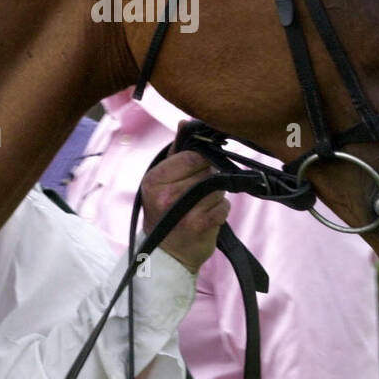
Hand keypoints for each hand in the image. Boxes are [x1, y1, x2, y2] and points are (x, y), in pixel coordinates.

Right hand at [139, 149, 229, 273]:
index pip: (191, 156)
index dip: (201, 161)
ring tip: (201, 206)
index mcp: (154, 180)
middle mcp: (166, 195)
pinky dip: (221, 211)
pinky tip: (208, 218)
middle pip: (207, 171)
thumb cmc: (165, 214)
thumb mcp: (161, 183)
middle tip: (197, 193)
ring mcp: (184, 211)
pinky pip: (224, 206)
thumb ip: (175, 153)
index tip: (197, 172)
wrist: (167, 255)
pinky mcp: (201, 225)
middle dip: (208, 179)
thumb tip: (184, 123)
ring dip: (216, 196)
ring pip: (218, 188)